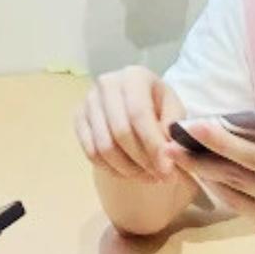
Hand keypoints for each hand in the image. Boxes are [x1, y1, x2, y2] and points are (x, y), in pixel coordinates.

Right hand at [74, 66, 186, 181]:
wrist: (138, 104)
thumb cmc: (160, 107)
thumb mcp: (175, 113)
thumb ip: (174, 131)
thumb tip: (168, 155)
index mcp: (133, 76)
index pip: (139, 114)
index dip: (153, 146)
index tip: (167, 171)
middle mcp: (107, 84)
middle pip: (120, 132)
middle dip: (142, 161)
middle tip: (160, 178)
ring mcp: (89, 101)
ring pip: (104, 147)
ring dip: (128, 169)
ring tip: (148, 176)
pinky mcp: (79, 118)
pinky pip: (91, 153)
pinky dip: (111, 169)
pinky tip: (129, 172)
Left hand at [164, 110, 254, 247]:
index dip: (225, 143)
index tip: (196, 126)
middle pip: (240, 181)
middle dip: (202, 160)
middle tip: (169, 141)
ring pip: (237, 199)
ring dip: (206, 177)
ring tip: (179, 155)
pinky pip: (246, 211)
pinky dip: (224, 191)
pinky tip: (207, 172)